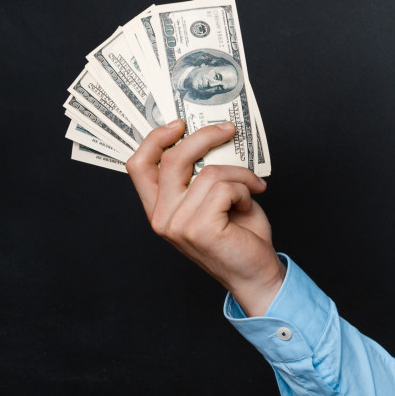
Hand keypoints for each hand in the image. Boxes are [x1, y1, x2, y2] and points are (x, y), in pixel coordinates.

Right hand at [127, 119, 285, 315]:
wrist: (256, 272)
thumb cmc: (239, 235)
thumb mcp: (214, 199)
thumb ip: (202, 175)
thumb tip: (211, 138)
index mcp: (159, 207)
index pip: (138, 166)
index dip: (155, 139)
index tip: (179, 123)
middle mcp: (161, 216)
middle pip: (172, 160)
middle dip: (204, 137)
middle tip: (229, 129)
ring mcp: (176, 224)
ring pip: (209, 173)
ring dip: (240, 175)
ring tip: (251, 189)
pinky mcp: (197, 228)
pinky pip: (225, 188)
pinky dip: (245, 190)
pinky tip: (247, 206)